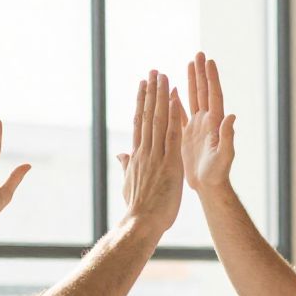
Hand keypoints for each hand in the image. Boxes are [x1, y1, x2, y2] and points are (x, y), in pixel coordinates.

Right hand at [117, 70, 185, 231]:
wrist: (141, 223)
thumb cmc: (136, 209)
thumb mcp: (129, 184)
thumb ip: (127, 166)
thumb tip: (120, 154)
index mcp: (137, 156)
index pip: (139, 124)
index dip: (141, 104)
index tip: (142, 87)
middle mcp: (145, 151)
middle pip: (146, 116)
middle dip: (150, 93)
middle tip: (152, 72)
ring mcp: (156, 155)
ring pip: (157, 120)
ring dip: (161, 96)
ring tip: (162, 76)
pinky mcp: (168, 163)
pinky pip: (171, 135)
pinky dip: (173, 116)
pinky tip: (174, 99)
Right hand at [181, 52, 236, 191]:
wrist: (209, 186)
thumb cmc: (218, 173)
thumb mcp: (224, 155)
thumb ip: (228, 136)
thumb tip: (232, 116)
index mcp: (215, 124)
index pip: (213, 95)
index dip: (211, 78)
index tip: (209, 61)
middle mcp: (207, 122)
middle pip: (203, 91)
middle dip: (201, 73)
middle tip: (199, 54)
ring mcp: (197, 127)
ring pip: (193, 98)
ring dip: (191, 81)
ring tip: (189, 64)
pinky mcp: (186, 135)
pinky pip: (180, 114)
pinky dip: (176, 101)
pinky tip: (172, 90)